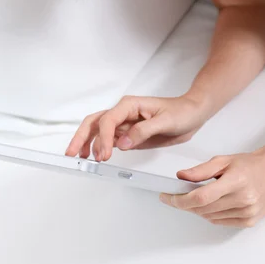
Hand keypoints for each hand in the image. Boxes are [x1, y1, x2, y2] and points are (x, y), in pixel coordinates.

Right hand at [66, 94, 208, 160]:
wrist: (192, 114)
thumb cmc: (181, 112)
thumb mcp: (165, 122)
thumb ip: (142, 132)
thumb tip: (122, 143)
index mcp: (129, 105)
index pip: (108, 120)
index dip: (102, 138)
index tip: (103, 155)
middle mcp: (123, 112)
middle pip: (94, 122)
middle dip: (81, 137)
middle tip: (72, 153)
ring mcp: (124, 123)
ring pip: (98, 131)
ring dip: (87, 143)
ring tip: (81, 159)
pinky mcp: (128, 134)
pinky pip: (109, 139)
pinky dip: (99, 147)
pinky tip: (96, 157)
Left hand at [160, 140, 264, 227]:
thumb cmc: (249, 164)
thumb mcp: (224, 160)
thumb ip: (200, 170)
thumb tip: (180, 177)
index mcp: (235, 181)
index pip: (200, 197)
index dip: (179, 200)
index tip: (167, 197)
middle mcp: (243, 199)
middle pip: (203, 209)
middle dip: (184, 204)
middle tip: (175, 196)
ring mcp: (248, 212)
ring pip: (210, 217)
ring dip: (197, 209)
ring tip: (196, 197)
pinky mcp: (250, 221)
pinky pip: (221, 222)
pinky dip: (211, 215)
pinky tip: (211, 204)